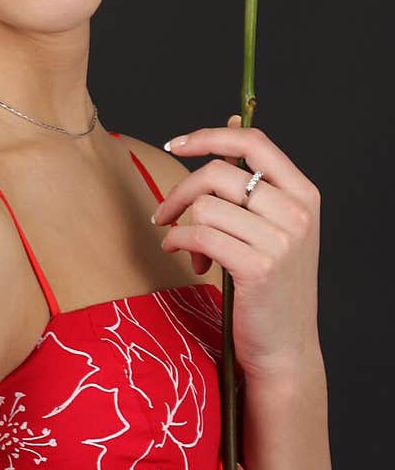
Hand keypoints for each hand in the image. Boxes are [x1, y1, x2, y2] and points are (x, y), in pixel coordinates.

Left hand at [152, 115, 320, 379]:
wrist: (286, 347)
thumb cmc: (273, 285)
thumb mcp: (275, 226)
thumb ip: (254, 181)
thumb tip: (232, 122)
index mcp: (304, 194)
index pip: (254, 143)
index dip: (209, 136)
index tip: (175, 144)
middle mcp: (297, 212)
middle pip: (219, 173)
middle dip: (180, 191)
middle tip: (164, 213)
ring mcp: (281, 240)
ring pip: (205, 206)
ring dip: (184, 227)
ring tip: (194, 251)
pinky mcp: (258, 267)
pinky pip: (199, 235)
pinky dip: (181, 244)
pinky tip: (190, 259)